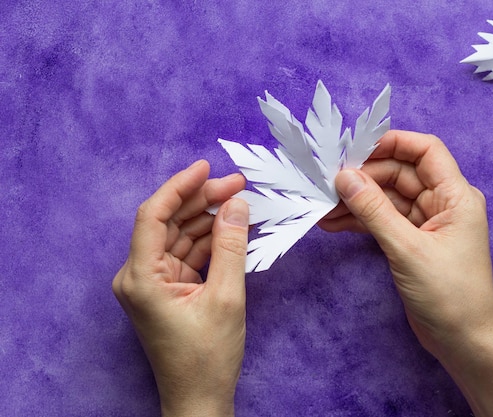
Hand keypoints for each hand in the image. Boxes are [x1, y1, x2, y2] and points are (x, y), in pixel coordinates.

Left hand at [112, 160, 248, 416]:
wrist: (199, 398)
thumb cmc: (208, 356)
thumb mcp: (225, 297)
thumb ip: (230, 246)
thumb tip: (237, 204)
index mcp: (141, 277)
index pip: (153, 216)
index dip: (178, 186)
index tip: (206, 167)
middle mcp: (138, 276)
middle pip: (168, 222)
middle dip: (202, 200)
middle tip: (238, 184)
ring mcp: (152, 283)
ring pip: (179, 236)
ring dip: (208, 218)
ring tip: (240, 202)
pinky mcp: (167, 289)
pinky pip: (186, 254)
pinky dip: (208, 241)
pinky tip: (231, 227)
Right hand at [319, 130, 492, 415]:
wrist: (464, 342)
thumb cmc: (448, 293)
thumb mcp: (407, 248)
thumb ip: (374, 210)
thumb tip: (343, 177)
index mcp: (455, 196)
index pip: (425, 151)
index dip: (392, 144)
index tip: (355, 150)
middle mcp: (442, 203)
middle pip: (400, 174)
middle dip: (365, 178)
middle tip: (328, 184)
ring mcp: (426, 223)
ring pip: (388, 199)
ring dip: (357, 202)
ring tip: (323, 207)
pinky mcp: (412, 242)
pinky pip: (384, 221)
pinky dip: (361, 222)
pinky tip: (333, 224)